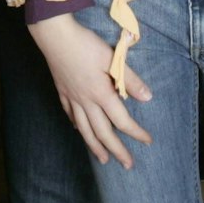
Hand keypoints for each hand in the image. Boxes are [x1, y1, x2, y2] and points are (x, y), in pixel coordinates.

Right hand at [27, 12, 152, 167]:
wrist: (55, 37)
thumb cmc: (86, 45)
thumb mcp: (112, 59)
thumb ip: (130, 79)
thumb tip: (147, 97)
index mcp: (101, 94)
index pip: (122, 120)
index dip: (136, 133)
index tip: (147, 141)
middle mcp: (86, 101)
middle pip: (103, 132)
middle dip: (116, 150)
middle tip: (127, 164)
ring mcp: (72, 98)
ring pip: (84, 129)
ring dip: (95, 146)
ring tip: (102, 159)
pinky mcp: (62, 91)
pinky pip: (70, 114)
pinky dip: (76, 125)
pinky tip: (78, 130)